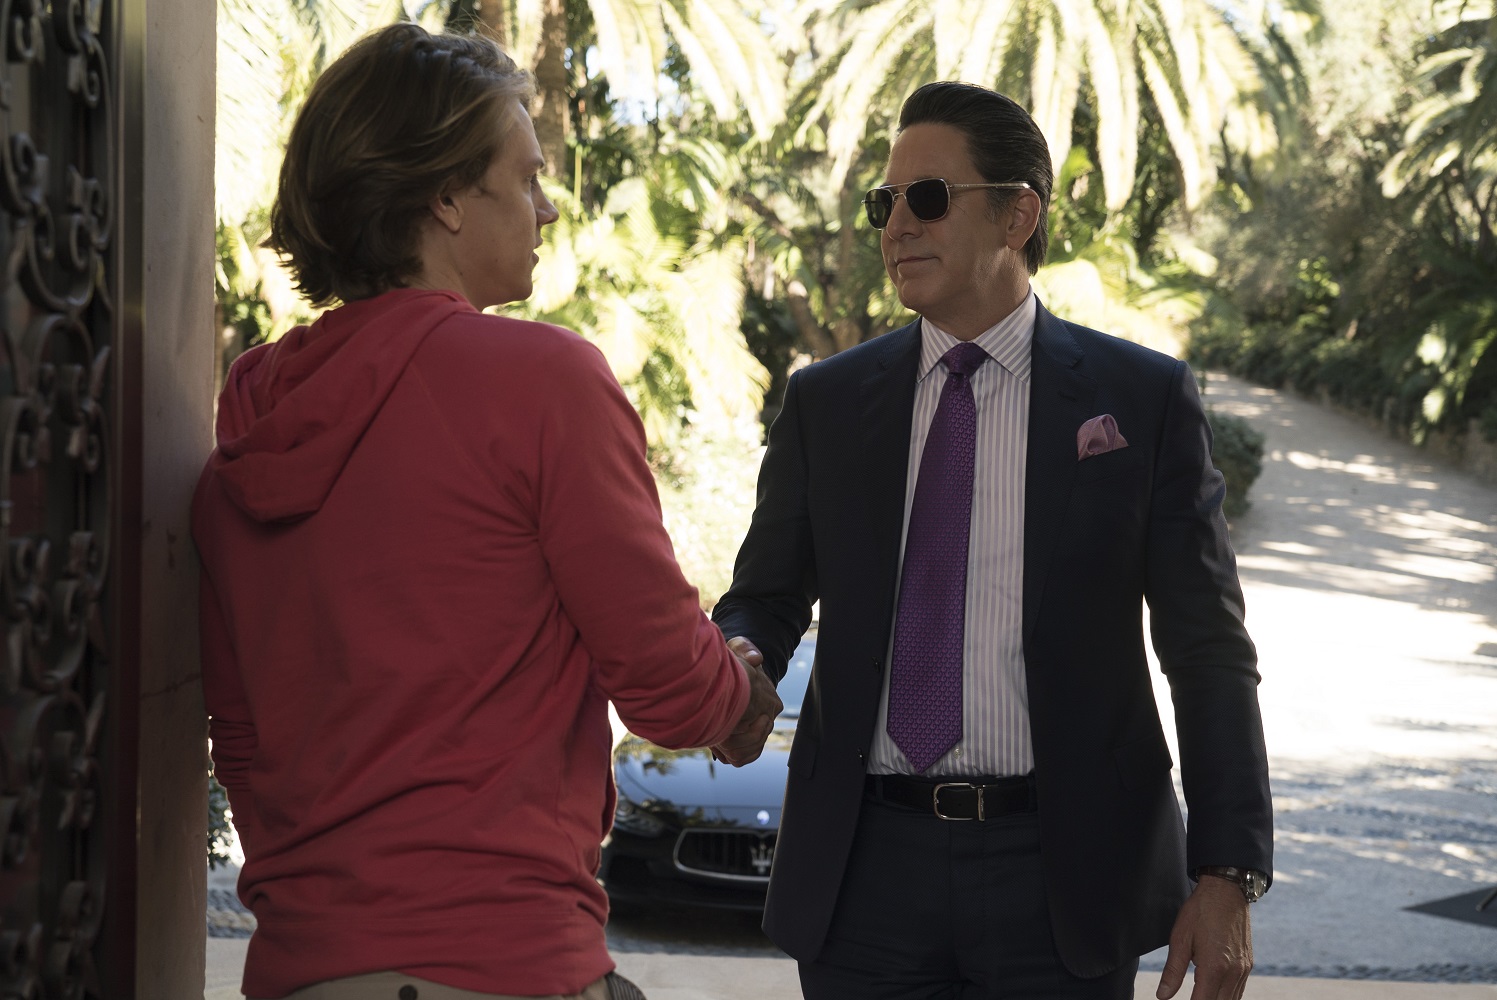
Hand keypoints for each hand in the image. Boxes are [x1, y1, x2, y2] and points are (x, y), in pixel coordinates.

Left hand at [711, 637, 780, 766]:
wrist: (735, 679)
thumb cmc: (735, 664)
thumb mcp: (737, 649)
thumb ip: (744, 649)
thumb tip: (755, 659)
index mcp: (769, 702)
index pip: (752, 727)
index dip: (728, 727)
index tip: (714, 719)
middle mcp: (768, 720)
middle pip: (745, 745)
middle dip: (723, 739)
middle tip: (708, 729)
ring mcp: (760, 735)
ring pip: (741, 756)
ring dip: (723, 748)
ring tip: (710, 734)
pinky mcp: (751, 746)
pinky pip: (741, 760)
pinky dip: (727, 755)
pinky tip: (715, 741)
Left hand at [1156, 876, 1252, 999]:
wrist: (1226, 890)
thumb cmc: (1200, 911)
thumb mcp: (1180, 939)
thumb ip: (1172, 971)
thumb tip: (1162, 996)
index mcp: (1214, 967)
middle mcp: (1233, 972)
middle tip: (1190, 998)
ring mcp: (1243, 969)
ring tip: (1198, 996)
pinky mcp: (1248, 965)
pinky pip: (1238, 991)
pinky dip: (1226, 997)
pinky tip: (1213, 993)